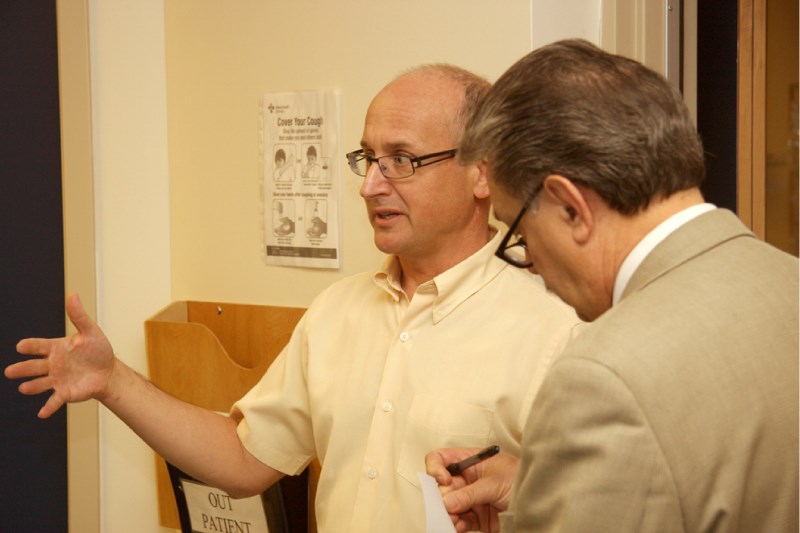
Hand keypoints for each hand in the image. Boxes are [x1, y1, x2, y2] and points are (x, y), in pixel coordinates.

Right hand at [5, 293, 116, 417]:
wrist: (107, 371)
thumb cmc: (97, 350)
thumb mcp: (91, 332)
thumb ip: (79, 316)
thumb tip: (73, 295)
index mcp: (56, 348)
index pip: (39, 346)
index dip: (30, 346)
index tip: (21, 346)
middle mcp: (52, 364)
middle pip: (34, 366)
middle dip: (22, 369)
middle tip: (9, 372)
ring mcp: (57, 379)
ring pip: (41, 383)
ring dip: (32, 387)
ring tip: (23, 388)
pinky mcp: (65, 393)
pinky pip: (54, 400)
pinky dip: (48, 407)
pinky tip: (42, 414)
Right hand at [425, 448, 517, 532]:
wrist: (541, 502)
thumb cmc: (522, 481)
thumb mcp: (494, 483)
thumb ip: (470, 493)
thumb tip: (446, 502)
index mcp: (470, 461)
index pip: (442, 459)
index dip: (436, 468)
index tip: (442, 480)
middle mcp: (468, 479)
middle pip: (442, 486)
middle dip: (441, 497)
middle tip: (445, 507)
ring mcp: (471, 498)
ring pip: (448, 506)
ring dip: (447, 514)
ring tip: (453, 520)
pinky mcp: (477, 517)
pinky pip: (459, 521)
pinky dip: (456, 525)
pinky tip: (459, 527)